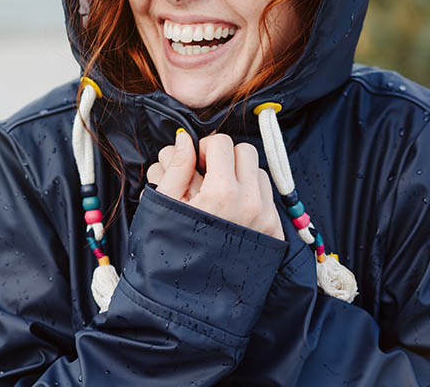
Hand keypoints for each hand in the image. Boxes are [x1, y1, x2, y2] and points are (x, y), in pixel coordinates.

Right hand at [146, 131, 283, 239]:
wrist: (190, 299)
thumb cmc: (170, 250)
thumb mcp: (164, 204)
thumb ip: (177, 166)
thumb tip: (184, 139)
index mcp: (222, 193)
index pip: (221, 143)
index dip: (204, 147)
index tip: (194, 162)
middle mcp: (250, 203)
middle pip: (245, 151)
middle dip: (225, 156)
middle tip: (207, 173)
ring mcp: (266, 218)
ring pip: (259, 172)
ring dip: (240, 175)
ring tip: (219, 194)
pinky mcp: (273, 232)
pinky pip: (267, 197)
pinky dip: (251, 195)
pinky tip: (231, 211)